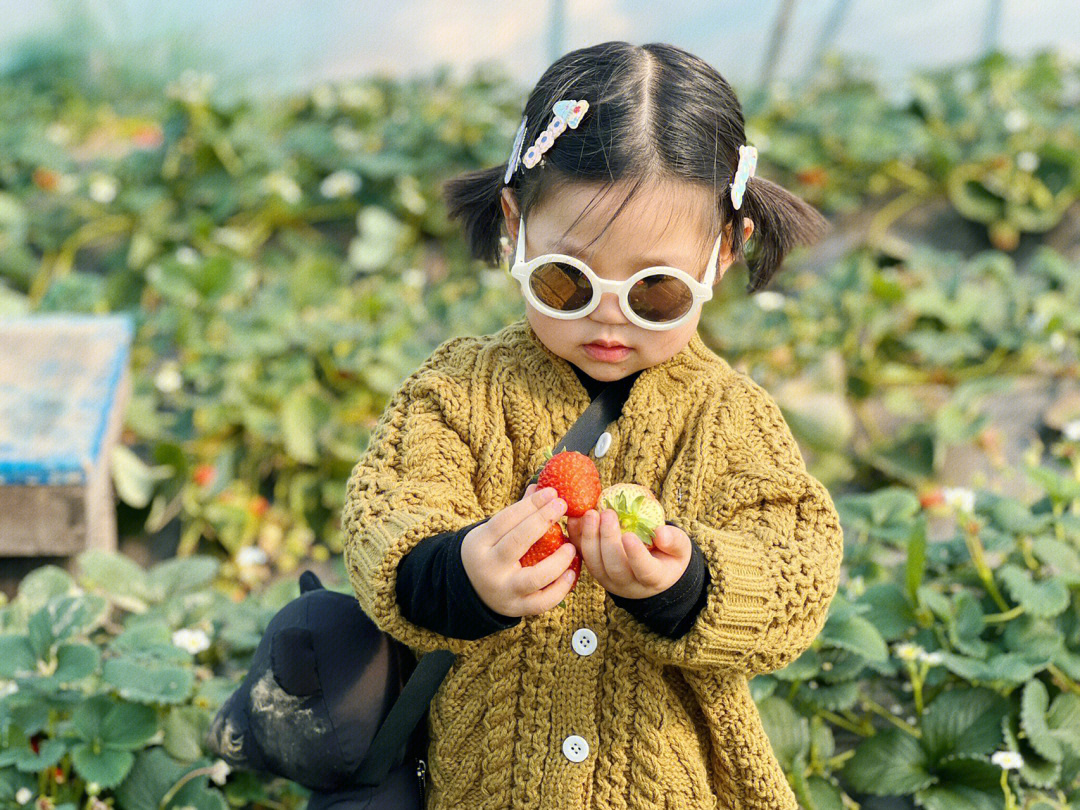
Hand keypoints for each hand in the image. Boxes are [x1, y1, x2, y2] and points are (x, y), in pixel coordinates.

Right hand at [460, 483, 578, 616]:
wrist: (469, 591)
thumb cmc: (488, 553)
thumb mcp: (492, 533)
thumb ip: (517, 513)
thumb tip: (539, 487)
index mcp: (479, 544)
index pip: (505, 520)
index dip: (530, 505)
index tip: (551, 492)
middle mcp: (489, 568)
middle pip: (517, 542)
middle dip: (542, 520)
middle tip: (562, 505)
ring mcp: (504, 591)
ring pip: (533, 577)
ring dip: (557, 561)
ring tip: (571, 546)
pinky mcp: (517, 609)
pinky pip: (542, 602)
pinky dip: (560, 589)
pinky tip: (572, 573)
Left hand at [565, 509, 691, 598]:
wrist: (653, 574)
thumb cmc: (669, 557)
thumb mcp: (681, 550)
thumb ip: (674, 541)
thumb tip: (661, 533)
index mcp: (654, 579)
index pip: (644, 571)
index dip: (636, 555)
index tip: (629, 535)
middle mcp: (628, 585)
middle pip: (615, 567)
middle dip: (608, 539)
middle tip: (607, 513)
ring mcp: (609, 580)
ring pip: (595, 564)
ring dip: (590, 538)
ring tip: (591, 514)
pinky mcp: (596, 571)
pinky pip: (583, 557)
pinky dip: (577, 538)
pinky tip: (574, 520)